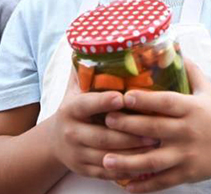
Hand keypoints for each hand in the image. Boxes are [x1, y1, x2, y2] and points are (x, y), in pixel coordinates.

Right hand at [42, 70, 156, 180]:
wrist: (54, 142)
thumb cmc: (75, 109)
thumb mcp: (74, 89)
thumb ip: (85, 68)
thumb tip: (96, 37)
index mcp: (70, 109)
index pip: (87, 105)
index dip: (103, 101)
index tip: (121, 97)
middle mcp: (72, 133)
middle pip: (104, 135)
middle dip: (130, 133)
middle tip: (155, 129)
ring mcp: (77, 154)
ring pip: (109, 156)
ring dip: (134, 153)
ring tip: (157, 145)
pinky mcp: (84, 170)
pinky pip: (109, 172)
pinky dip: (128, 170)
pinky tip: (147, 164)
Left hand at [101, 60, 210, 192]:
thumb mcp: (209, 90)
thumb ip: (190, 70)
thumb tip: (173, 44)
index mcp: (191, 108)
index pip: (166, 102)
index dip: (145, 99)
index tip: (124, 96)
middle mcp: (188, 131)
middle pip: (154, 129)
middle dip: (128, 126)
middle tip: (106, 121)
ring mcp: (187, 154)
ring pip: (154, 160)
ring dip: (128, 162)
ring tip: (106, 160)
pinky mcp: (188, 174)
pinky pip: (162, 181)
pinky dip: (144, 185)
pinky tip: (126, 186)